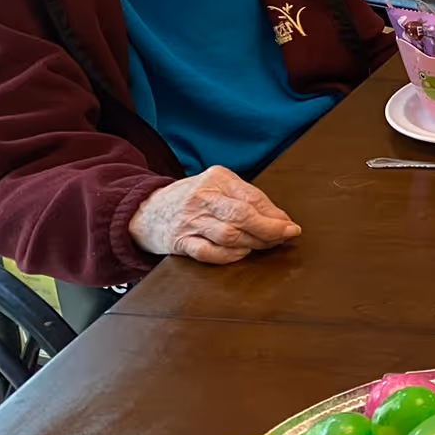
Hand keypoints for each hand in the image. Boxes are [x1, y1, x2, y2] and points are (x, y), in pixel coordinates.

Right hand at [128, 167, 300, 264]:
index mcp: (217, 178)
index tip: (290, 226)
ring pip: (229, 235)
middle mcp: (203, 197)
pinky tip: (240, 253)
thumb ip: (247, 199)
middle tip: (284, 237)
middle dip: (269, 230)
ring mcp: (189, 220)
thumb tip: (281, 220)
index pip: (253, 198)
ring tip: (263, 245)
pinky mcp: (179, 242)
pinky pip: (209, 252)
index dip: (275, 215)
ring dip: (253, 243)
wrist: (144, 210)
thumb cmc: (191, 199)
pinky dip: (229, 256)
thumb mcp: (218, 187)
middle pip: (243, 215)